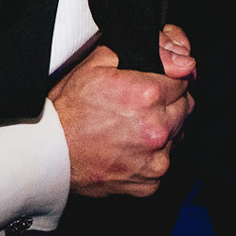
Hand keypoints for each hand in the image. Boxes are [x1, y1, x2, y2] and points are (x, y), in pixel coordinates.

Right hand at [49, 25, 194, 197]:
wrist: (49, 152)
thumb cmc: (70, 107)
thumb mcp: (101, 61)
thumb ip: (152, 52)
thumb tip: (185, 60)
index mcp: (149, 94)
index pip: (185, 78)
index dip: (171, 77)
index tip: (157, 82)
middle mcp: (157, 128)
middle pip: (186, 107)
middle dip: (170, 102)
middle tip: (143, 103)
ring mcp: (155, 159)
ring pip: (179, 135)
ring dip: (165, 128)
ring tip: (134, 126)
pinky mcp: (150, 183)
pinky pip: (164, 163)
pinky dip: (153, 156)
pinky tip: (131, 148)